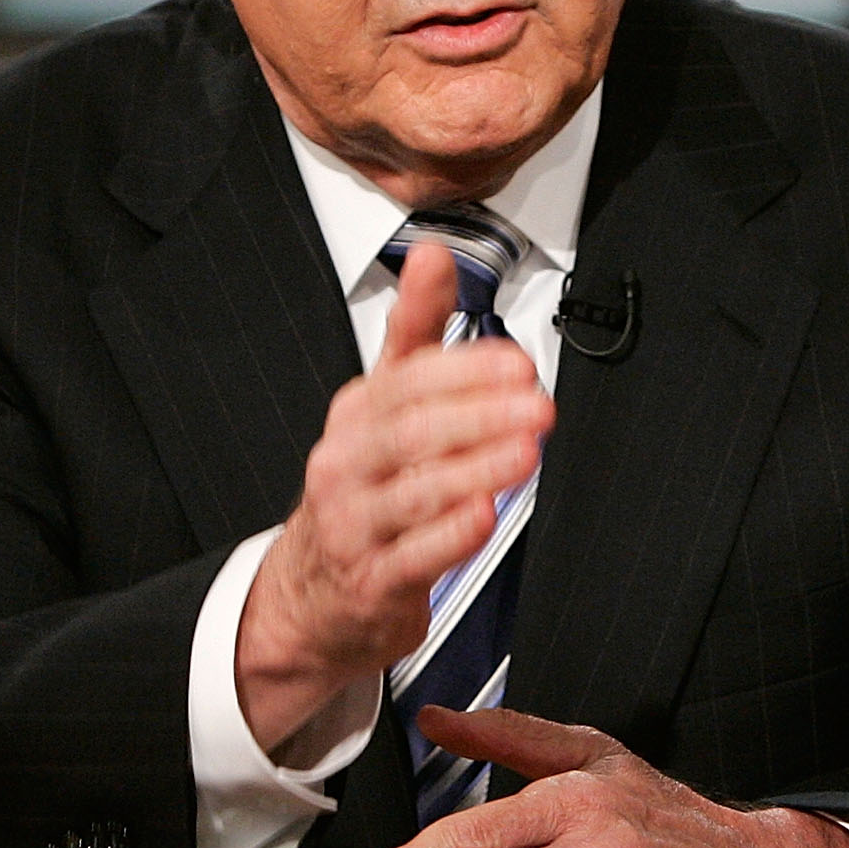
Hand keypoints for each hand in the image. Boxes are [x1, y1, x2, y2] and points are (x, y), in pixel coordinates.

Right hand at [236, 243, 553, 752]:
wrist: (311, 592)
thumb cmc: (361, 487)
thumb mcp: (383, 402)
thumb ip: (415, 330)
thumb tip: (434, 254)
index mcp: (358, 413)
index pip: (408, 379)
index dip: (466, 369)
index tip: (518, 362)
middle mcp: (349, 463)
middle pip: (411, 430)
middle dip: (479, 414)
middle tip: (537, 404)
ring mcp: (354, 522)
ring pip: (415, 491)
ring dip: (477, 468)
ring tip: (526, 453)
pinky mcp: (370, 580)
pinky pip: (412, 556)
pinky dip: (450, 536)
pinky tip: (485, 517)